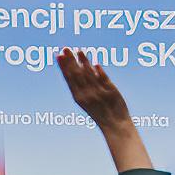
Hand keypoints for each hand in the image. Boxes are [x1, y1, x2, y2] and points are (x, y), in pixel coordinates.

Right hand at [57, 50, 151, 173]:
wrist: (115, 125)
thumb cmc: (101, 113)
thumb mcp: (87, 101)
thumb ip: (83, 86)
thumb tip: (81, 67)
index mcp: (79, 98)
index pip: (69, 79)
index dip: (63, 66)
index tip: (58, 55)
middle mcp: (87, 95)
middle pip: (77, 74)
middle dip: (70, 61)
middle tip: (65, 48)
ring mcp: (99, 93)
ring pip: (90, 74)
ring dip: (84, 62)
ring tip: (79, 51)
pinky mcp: (111, 92)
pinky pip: (104, 79)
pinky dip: (100, 71)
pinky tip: (95, 63)